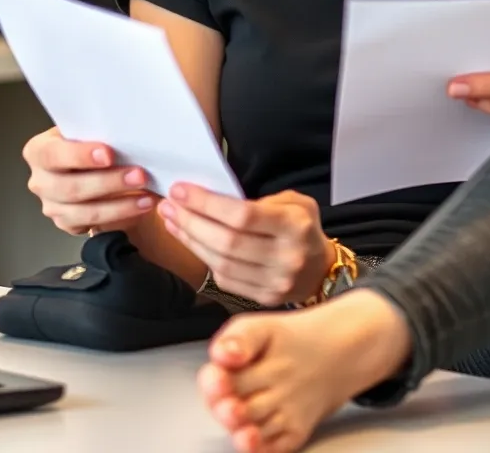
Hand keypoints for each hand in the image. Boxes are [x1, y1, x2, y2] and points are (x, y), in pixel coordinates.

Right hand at [22, 127, 154, 234]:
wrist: (97, 165)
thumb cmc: (94, 143)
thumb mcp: (91, 131)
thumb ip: (99, 134)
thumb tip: (127, 135)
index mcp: (39, 151)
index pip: (53, 154)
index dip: (80, 156)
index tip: (108, 155)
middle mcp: (40, 181)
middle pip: (69, 188)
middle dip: (108, 182)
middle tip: (139, 176)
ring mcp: (51, 206)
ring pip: (82, 212)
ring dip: (119, 206)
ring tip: (146, 197)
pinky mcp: (67, 224)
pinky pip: (92, 226)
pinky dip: (120, 217)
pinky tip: (140, 206)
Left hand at [158, 186, 333, 306]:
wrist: (320, 269)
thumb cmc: (301, 227)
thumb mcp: (295, 202)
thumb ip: (262, 201)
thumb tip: (216, 203)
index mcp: (296, 226)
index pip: (243, 215)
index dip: (207, 204)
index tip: (181, 191)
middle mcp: (286, 256)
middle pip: (227, 241)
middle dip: (191, 221)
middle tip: (169, 205)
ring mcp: (274, 282)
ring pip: (221, 262)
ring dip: (190, 240)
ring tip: (172, 220)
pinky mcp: (262, 299)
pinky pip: (224, 278)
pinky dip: (202, 258)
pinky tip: (190, 241)